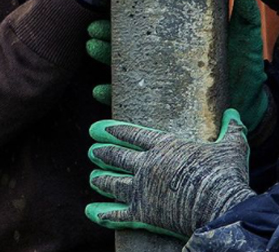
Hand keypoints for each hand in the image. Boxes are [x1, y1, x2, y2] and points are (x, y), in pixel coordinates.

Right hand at [85, 0, 269, 133]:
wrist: (251, 108)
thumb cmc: (245, 72)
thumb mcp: (244, 41)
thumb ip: (244, 17)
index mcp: (178, 41)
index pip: (148, 24)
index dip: (127, 15)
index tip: (110, 7)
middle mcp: (164, 60)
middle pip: (128, 44)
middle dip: (106, 36)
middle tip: (93, 30)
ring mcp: (159, 82)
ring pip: (123, 67)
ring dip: (104, 57)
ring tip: (92, 47)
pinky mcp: (158, 106)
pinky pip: (129, 100)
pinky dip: (111, 95)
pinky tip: (100, 91)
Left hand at [87, 109, 254, 238]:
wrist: (221, 204)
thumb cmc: (225, 174)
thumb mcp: (231, 147)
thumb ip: (230, 129)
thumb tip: (235, 113)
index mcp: (163, 146)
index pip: (132, 134)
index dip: (115, 131)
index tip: (100, 129)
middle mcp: (147, 164)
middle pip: (117, 156)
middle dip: (103, 153)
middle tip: (92, 151)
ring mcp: (142, 188)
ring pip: (113, 183)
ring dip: (101, 180)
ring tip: (92, 178)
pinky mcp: (143, 213)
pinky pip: (118, 213)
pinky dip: (104, 214)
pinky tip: (92, 212)